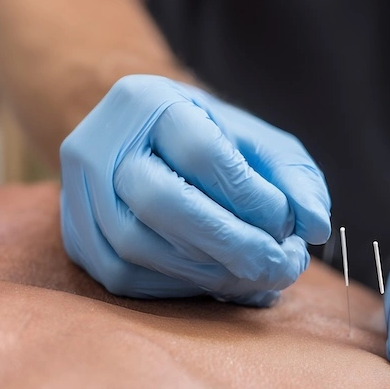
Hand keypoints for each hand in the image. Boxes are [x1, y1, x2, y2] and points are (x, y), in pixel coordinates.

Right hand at [60, 75, 331, 305]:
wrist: (146, 147)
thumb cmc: (213, 145)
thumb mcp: (260, 145)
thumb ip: (295, 178)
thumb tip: (315, 226)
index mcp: (147, 101)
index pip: (199, 151)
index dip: (249, 196)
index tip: (287, 223)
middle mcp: (99, 142)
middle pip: (160, 201)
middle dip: (230, 244)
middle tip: (280, 267)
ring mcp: (77, 192)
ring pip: (137, 244)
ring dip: (207, 272)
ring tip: (255, 279)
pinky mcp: (75, 236)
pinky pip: (123, 275)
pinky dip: (177, 287)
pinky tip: (215, 282)